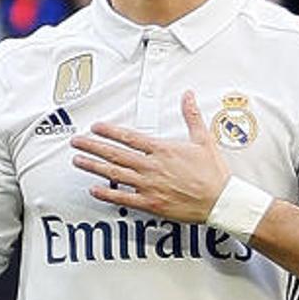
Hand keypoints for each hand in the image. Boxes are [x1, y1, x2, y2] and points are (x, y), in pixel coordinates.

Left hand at [70, 91, 229, 223]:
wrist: (221, 201)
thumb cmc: (213, 173)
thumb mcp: (203, 139)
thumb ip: (191, 116)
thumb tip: (188, 96)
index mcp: (163, 150)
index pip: (129, 137)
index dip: (109, 131)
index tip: (96, 127)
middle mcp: (152, 167)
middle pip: (115, 154)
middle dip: (93, 146)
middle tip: (77, 142)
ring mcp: (149, 186)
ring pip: (115, 174)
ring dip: (94, 167)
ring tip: (78, 161)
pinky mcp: (151, 203)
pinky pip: (124, 198)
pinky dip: (107, 194)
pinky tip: (94, 190)